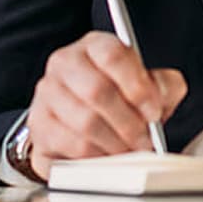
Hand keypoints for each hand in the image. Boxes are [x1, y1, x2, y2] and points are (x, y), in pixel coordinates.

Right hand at [24, 31, 186, 179]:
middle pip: (97, 90)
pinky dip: (97, 156)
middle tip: (146, 139)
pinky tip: (110, 156)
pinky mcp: (39, 126)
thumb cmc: (120, 98)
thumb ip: (163, 85)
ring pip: (84, 122)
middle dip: (128, 122)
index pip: (113, 55)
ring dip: (115, 142)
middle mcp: (65, 63)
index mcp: (95, 45)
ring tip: (131, 150)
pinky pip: (71, 145)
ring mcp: (47, 94)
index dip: (137, 86)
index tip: (154, 111)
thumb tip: (160, 97)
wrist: (83, 121)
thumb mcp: (150, 85)